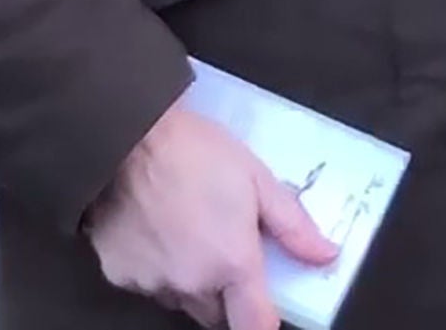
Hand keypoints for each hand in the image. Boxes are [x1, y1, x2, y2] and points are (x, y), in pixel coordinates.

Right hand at [85, 101, 337, 327]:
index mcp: (231, 263)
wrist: (129, 135)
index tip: (264, 305)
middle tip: (224, 247)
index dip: (264, 321)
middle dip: (225, 292)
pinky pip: (147, 283)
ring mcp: (152, 283)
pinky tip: (155, 228)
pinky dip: (156, 267)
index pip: (255, 325)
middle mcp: (191, 284)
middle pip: (215, 313)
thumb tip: (326, 255)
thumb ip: (293, 225)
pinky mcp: (119, 275)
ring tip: (187, 229)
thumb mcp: (257, 178)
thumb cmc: (196, 152)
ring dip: (189, 279)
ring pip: (180, 299)